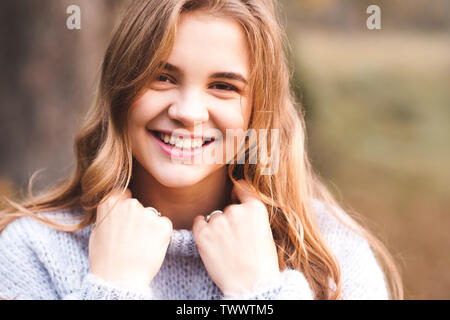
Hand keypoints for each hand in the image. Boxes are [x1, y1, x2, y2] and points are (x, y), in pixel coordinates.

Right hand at [88, 189, 172, 288]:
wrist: (119, 280)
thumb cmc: (105, 260)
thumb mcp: (97, 231)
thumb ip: (107, 214)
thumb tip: (115, 207)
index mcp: (110, 203)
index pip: (122, 193)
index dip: (123, 206)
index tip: (123, 219)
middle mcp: (130, 204)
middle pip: (137, 206)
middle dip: (136, 218)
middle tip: (130, 239)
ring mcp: (147, 213)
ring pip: (151, 216)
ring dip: (149, 227)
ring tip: (139, 246)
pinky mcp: (163, 225)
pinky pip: (164, 226)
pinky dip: (161, 235)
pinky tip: (150, 247)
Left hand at [192, 180, 279, 296]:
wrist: (251, 285)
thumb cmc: (261, 264)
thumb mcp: (265, 232)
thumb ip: (251, 216)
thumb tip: (238, 206)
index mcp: (255, 208)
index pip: (242, 187)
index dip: (237, 194)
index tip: (235, 199)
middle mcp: (236, 210)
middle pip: (228, 208)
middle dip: (230, 220)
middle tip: (235, 240)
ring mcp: (218, 221)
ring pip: (214, 217)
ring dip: (217, 228)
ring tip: (226, 247)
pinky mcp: (203, 233)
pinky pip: (199, 222)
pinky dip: (203, 230)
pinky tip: (211, 242)